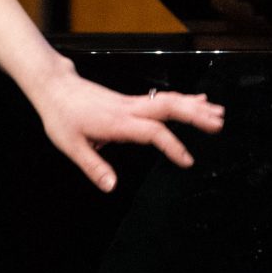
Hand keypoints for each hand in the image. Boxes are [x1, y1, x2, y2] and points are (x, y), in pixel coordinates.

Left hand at [32, 71, 222, 191]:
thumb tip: (111, 187)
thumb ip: (93, 166)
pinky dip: (182, 99)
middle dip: (194, 115)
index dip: (172, 145)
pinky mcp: (129, 100)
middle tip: (218, 123)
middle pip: (167, 108)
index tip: (187, 160)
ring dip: (193, 106)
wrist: (53, 86)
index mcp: (117, 122)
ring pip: (167, 100)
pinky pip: (160, 99)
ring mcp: (130, 102)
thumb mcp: (70, 145)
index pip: (152, 132)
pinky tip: (197, 100)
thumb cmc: (61, 115)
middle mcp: (128, 109)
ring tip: (218, 112)